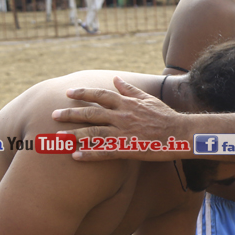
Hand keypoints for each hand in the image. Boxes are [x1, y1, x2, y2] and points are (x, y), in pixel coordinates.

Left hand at [51, 76, 190, 159]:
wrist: (180, 134)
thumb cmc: (165, 116)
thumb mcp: (148, 98)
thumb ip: (130, 89)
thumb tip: (116, 78)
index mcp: (127, 103)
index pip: (100, 94)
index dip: (83, 93)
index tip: (68, 92)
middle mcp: (122, 116)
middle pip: (91, 113)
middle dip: (70, 113)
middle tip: (53, 114)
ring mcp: (124, 132)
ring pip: (94, 132)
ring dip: (74, 135)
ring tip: (58, 137)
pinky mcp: (127, 149)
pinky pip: (104, 152)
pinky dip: (89, 154)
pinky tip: (76, 156)